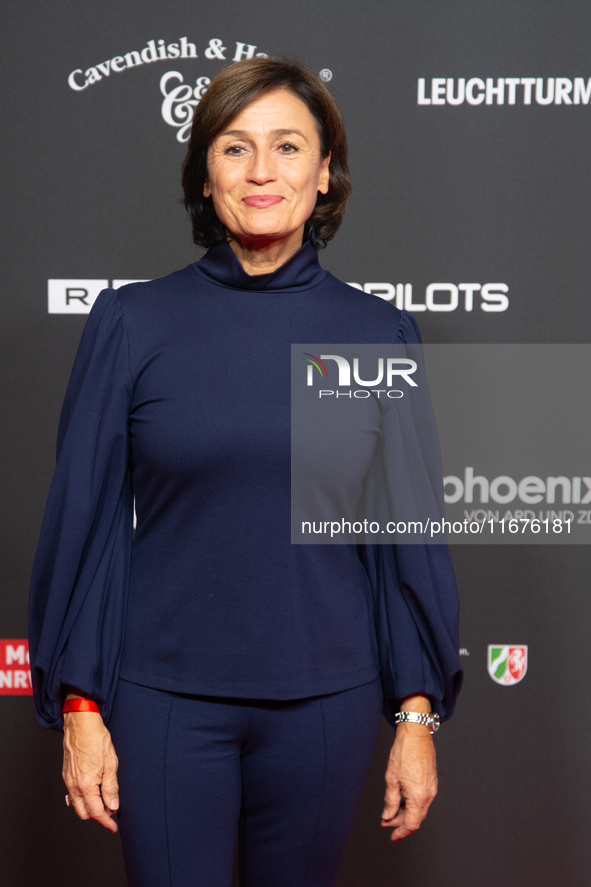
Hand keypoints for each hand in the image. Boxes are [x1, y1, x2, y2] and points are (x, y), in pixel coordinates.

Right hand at [62, 711, 119, 832]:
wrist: (81, 723)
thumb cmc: (96, 739)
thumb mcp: (111, 764)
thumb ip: (111, 788)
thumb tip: (113, 805)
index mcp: (86, 785)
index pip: (97, 812)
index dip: (106, 822)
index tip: (113, 827)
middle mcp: (74, 785)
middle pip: (84, 813)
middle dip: (97, 817)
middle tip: (111, 813)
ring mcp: (68, 779)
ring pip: (77, 804)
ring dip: (90, 808)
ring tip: (105, 801)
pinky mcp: (67, 773)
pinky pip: (74, 793)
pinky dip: (84, 798)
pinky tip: (94, 790)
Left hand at [381, 722, 437, 840]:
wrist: (416, 735)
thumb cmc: (404, 752)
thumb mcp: (391, 779)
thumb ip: (390, 801)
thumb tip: (388, 815)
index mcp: (419, 796)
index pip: (411, 823)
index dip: (401, 831)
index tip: (392, 835)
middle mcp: (429, 794)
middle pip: (416, 818)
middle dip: (401, 822)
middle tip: (386, 821)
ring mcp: (432, 788)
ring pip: (419, 809)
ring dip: (406, 813)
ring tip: (391, 810)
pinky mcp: (431, 781)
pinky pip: (422, 799)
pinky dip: (412, 804)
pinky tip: (402, 800)